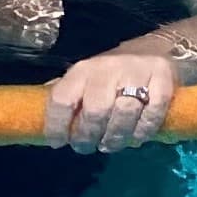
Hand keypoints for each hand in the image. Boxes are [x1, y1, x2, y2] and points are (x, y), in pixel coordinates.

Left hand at [40, 48, 184, 154]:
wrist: (155, 49)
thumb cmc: (111, 73)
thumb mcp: (85, 79)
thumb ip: (66, 95)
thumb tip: (33, 115)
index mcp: (82, 70)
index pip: (62, 98)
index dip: (57, 125)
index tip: (58, 143)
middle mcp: (108, 68)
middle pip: (96, 110)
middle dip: (88, 136)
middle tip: (87, 148)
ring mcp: (137, 72)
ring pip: (125, 113)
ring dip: (116, 138)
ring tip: (110, 145)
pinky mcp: (163, 79)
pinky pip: (153, 112)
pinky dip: (143, 130)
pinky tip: (136, 138)